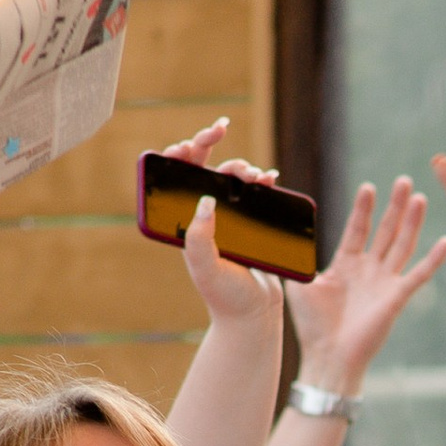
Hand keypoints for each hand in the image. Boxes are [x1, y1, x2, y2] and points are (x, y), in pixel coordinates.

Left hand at [163, 120, 285, 336]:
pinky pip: (253, 193)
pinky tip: (270, 178)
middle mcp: (202, 216)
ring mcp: (226, 218)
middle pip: (201, 168)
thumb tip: (205, 200)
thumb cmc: (226, 298)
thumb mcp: (206, 269)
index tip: (190, 142)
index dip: (179, 154)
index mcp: (184, 222)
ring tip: (255, 176)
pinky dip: (261, 181)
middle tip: (220, 128)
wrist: (254, 317)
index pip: (176, 179)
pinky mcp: (249, 224)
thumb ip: (199, 237)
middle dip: (209, 144)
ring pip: (229, 177)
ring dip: (240, 166)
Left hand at [288, 179, 445, 395]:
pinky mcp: (396, 298)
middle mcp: (368, 271)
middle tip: (404, 181)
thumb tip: (283, 232)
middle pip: (386, 231)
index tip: (369, 187)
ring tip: (419, 197)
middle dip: (395, 206)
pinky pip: (419, 274)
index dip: (364, 209)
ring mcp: (384, 283)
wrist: (328, 357)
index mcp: (346, 265)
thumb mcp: (299, 283)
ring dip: (412, 221)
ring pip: (403, 245)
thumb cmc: (312, 326)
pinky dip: (434, 259)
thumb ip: (296, 256)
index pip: (359, 229)